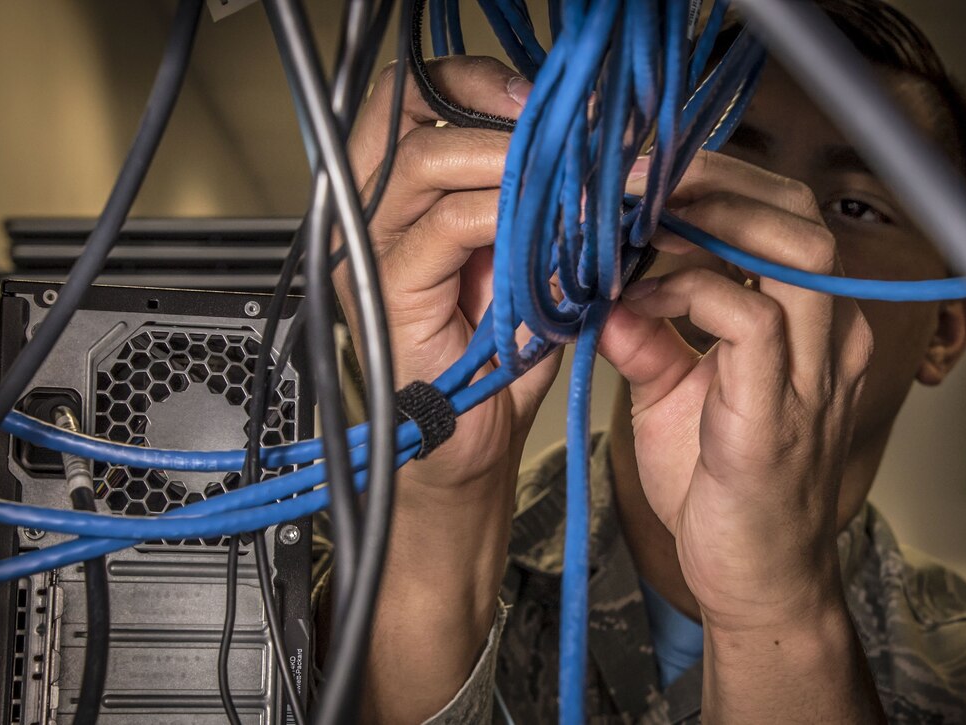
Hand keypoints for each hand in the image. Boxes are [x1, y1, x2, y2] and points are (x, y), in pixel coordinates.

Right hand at [339, 56, 559, 493]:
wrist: (466, 444)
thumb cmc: (490, 359)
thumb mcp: (523, 263)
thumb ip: (537, 207)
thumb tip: (593, 152)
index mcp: (397, 198)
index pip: (410, 99)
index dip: (475, 81)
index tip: (544, 96)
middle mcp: (372, 214)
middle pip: (401, 107)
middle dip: (488, 99)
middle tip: (558, 119)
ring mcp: (373, 250)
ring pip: (428, 159)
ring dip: (513, 157)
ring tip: (575, 174)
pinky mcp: (388, 289)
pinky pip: (450, 224)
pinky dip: (510, 215)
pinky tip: (558, 226)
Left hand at [601, 150, 873, 631]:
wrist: (749, 579)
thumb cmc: (717, 487)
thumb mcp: (671, 396)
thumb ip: (647, 339)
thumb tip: (605, 294)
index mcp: (809, 325)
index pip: (779, 216)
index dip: (711, 183)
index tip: (636, 179)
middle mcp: (827, 335)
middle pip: (794, 212)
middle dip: (711, 180)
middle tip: (634, 178)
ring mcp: (813, 370)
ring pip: (788, 247)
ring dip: (703, 221)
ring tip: (632, 221)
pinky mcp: (779, 409)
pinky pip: (748, 317)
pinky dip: (686, 293)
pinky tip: (636, 304)